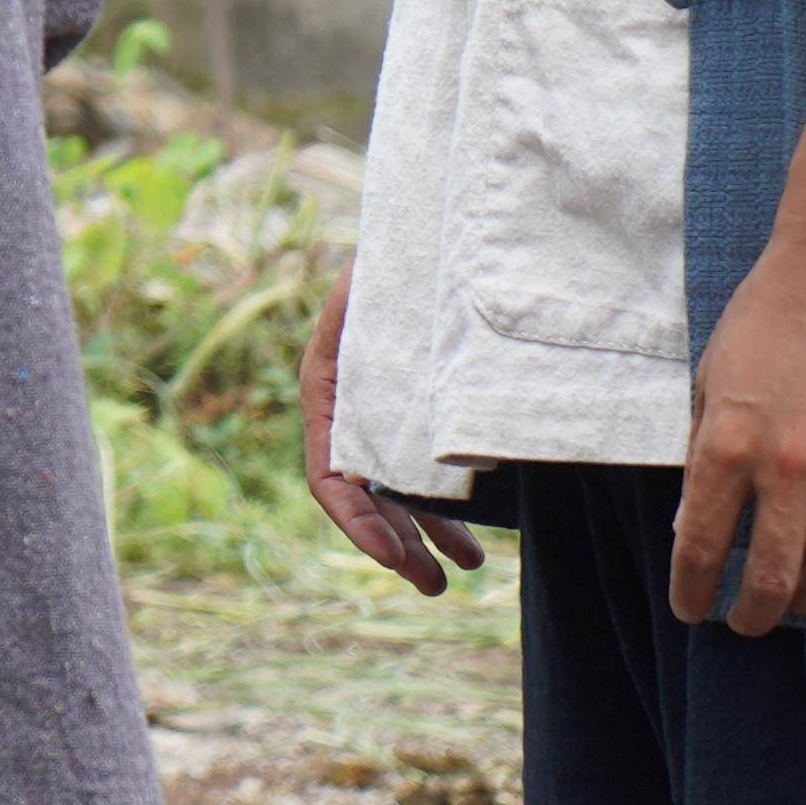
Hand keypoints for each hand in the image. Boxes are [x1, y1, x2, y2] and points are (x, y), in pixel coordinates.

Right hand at [297, 259, 481, 593]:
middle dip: (396, 545)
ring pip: (394, 488)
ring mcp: (385, 409)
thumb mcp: (390, 305)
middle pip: (363, 494)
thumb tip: (407, 407)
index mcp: (328, 388)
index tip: (393, 560)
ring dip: (422, 535)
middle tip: (435, 586)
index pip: (329, 476)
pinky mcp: (419, 407)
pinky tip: (477, 535)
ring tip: (462, 572)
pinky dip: (445, 504)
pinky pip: (423, 468)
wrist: (431, 219)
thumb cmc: (409, 256)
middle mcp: (350, 406)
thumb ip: (394, 358)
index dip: (358, 523)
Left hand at [672, 214, 805, 631]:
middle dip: (752, 615)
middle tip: (743, 622)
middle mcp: (787, 467)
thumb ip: (707, 449)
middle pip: (771, 578)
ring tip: (793, 603)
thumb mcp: (711, 379)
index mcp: (727, 445)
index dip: (692, 591)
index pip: (700, 547)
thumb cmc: (768, 315)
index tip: (691, 610)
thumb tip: (700, 517)